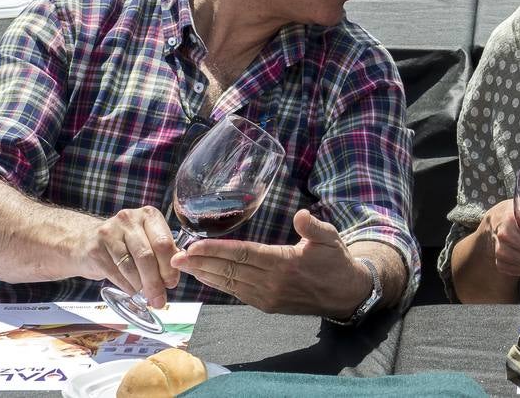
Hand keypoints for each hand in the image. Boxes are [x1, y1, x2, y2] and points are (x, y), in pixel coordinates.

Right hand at [81, 205, 179, 310]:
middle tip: (159, 299)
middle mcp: (129, 219)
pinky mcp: (95, 249)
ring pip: (131, 267)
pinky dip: (127, 286)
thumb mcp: (146, 240)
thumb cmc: (125, 244)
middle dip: (155, 281)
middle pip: (147, 256)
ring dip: (141, 286)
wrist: (85, 242)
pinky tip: (132, 290)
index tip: (172, 283)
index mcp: (149, 215)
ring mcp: (110, 233)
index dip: (169, 266)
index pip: (163, 243)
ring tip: (146, 296)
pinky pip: (116, 274)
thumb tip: (173, 278)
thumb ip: (162, 254)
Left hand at [171, 209, 372, 315]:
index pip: (243, 254)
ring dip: (204, 276)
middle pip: (229, 271)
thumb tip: (300, 215)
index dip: (215, 251)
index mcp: (284, 263)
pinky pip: (237, 293)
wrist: (346, 294)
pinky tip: (206, 278)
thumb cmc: (336, 261)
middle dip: (200, 264)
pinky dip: (218, 285)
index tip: (193, 247)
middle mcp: (272, 282)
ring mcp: (268, 297)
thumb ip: (313, 227)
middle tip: (174, 258)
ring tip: (182, 268)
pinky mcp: (267, 305)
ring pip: (230, 284)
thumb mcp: (330, 238)